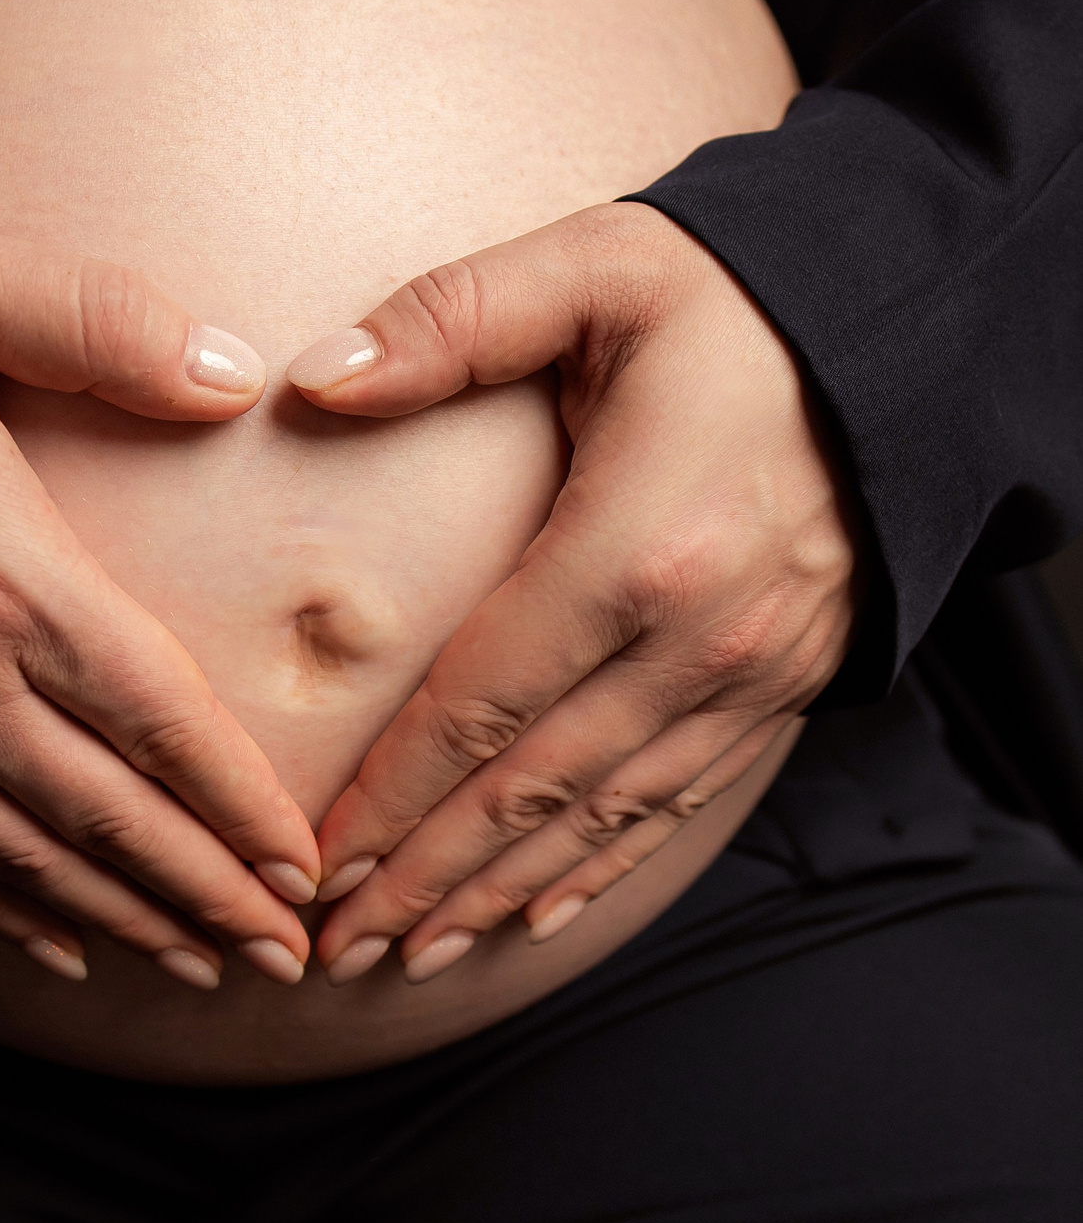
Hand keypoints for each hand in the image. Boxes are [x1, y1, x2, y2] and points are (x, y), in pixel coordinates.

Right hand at [0, 213, 318, 990]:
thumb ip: (99, 321)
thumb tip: (229, 372)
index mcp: (5, 577)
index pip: (161, 720)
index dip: (240, 804)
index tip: (300, 865)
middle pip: (112, 821)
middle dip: (210, 897)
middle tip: (284, 956)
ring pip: (30, 868)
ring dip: (128, 927)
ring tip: (204, 969)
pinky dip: (6, 922)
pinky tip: (62, 954)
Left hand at [287, 203, 856, 985]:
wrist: (909, 334)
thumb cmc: (734, 300)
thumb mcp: (595, 268)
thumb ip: (450, 321)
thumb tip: (313, 383)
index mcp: (638, 545)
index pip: (480, 702)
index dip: (392, 793)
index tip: (315, 858)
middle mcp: (700, 639)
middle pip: (529, 789)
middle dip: (424, 877)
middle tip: (335, 946)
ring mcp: (751, 677)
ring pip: (599, 818)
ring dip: (495, 894)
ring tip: (408, 954)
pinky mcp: (782, 691)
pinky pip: (674, 803)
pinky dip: (597, 868)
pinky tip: (532, 914)